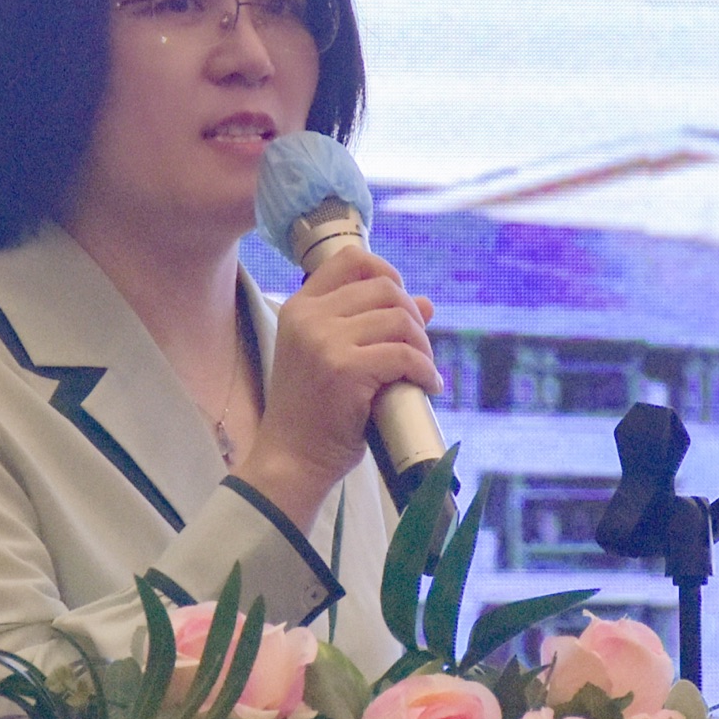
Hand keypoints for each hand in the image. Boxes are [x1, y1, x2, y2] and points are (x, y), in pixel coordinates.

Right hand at [239, 250, 438, 527]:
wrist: (291, 459)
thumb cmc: (314, 413)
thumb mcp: (334, 358)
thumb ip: (372, 326)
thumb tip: (427, 302)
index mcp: (300, 307)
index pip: (351, 259)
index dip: (388, 272)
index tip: (403, 303)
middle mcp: (308, 317)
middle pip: (385, 288)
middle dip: (413, 317)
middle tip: (419, 350)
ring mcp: (324, 341)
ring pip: (400, 319)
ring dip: (423, 346)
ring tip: (423, 371)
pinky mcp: (344, 368)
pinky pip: (404, 355)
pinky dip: (425, 370)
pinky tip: (427, 386)